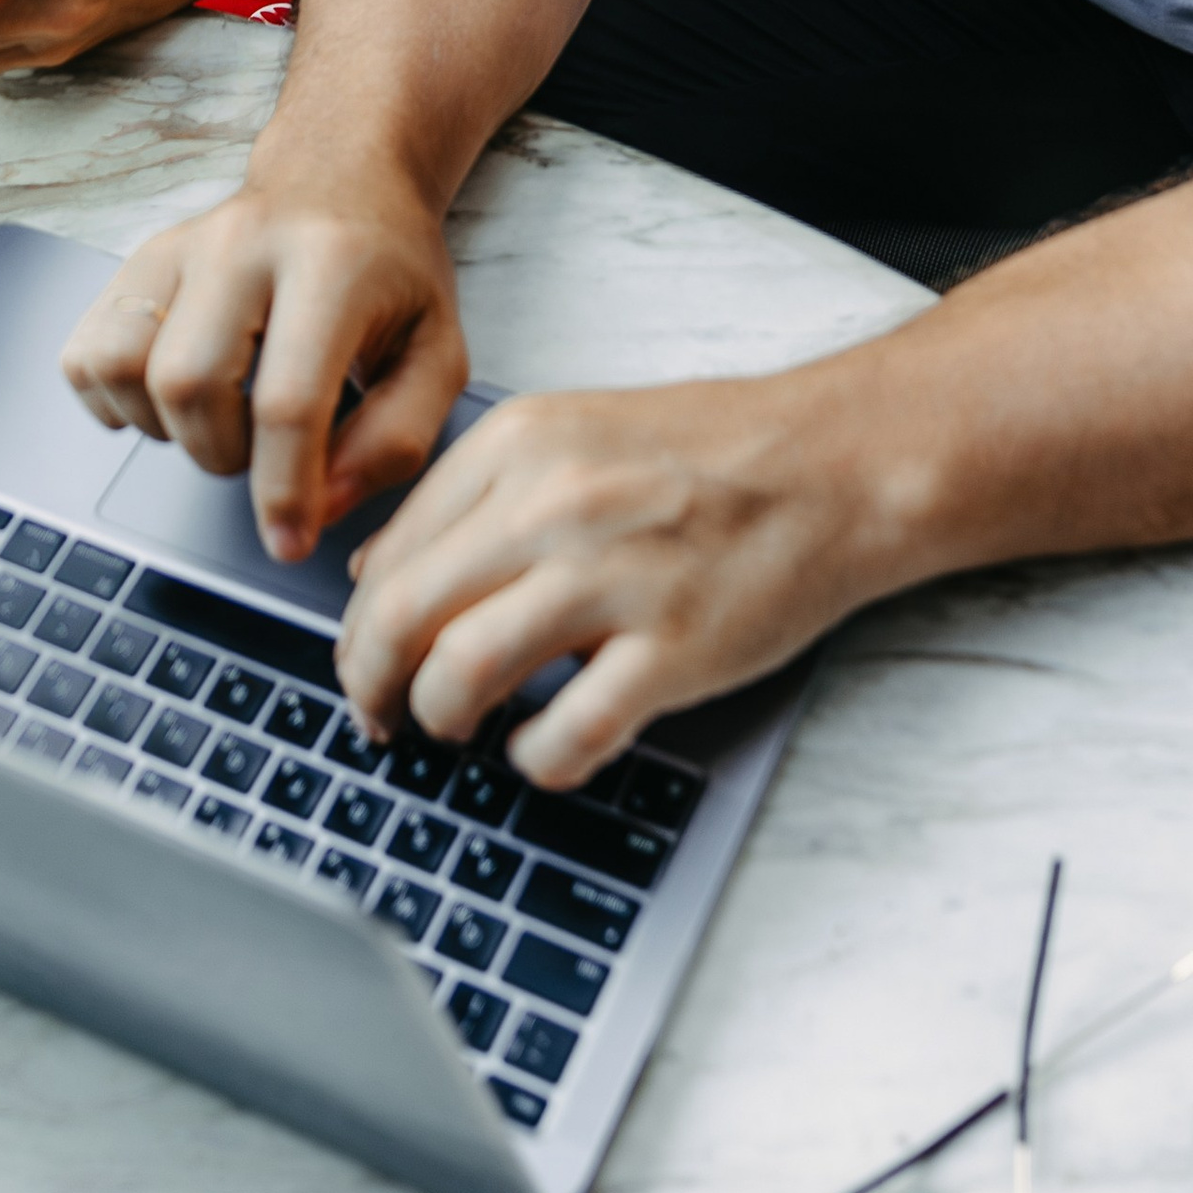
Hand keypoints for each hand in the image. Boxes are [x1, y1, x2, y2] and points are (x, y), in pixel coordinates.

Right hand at [61, 157, 467, 558]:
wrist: (343, 174)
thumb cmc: (392, 273)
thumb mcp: (437, 353)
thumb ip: (395, 440)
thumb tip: (317, 506)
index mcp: (333, 263)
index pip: (288, 399)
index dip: (284, 490)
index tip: (289, 541)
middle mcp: (244, 242)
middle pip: (190, 383)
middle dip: (224, 453)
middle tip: (266, 449)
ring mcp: (180, 244)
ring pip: (122, 366)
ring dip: (166, 428)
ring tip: (220, 420)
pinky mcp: (137, 258)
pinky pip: (86, 354)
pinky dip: (115, 402)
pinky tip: (172, 399)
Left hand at [335, 366, 870, 788]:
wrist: (836, 462)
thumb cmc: (709, 454)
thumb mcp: (570, 432)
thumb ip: (470, 494)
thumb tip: (372, 576)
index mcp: (519, 445)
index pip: (386, 555)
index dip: (356, 628)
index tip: (362, 664)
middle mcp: (553, 503)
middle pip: (399, 618)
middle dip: (370, 687)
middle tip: (380, 717)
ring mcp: (614, 577)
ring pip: (460, 674)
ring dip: (440, 720)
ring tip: (459, 728)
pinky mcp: (673, 648)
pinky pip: (564, 734)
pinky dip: (536, 760)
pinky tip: (544, 750)